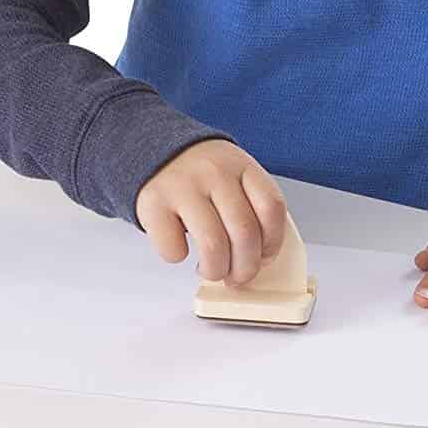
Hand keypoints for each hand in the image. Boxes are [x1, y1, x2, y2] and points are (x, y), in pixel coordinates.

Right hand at [135, 139, 287, 286]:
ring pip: (214, 246)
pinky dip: (178, 257)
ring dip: (216, 270)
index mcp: (241, 166)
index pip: (271, 208)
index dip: (273, 243)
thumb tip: (258, 261)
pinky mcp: (154, 204)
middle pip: (245, 233)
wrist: (154, 150)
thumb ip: (249, 209)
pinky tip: (181, 246)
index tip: (264, 257)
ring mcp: (183, 187)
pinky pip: (174, 248)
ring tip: (211, 269)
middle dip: (245, 268)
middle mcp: (214, 172)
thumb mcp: (232, 176)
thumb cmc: (200, 174)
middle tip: (237, 277)